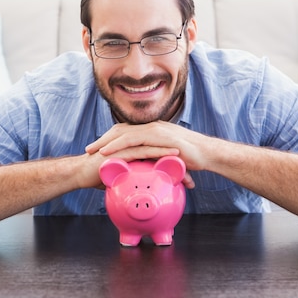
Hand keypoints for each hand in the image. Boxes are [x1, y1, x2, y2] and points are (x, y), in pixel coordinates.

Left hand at [85, 121, 214, 187]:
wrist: (208, 154)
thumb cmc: (191, 158)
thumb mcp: (169, 157)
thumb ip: (157, 159)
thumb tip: (149, 171)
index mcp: (153, 130)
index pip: (127, 132)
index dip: (110, 139)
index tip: (97, 149)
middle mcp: (152, 127)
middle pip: (121, 130)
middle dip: (103, 139)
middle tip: (88, 149)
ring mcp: (155, 130)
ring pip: (124, 133)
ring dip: (106, 142)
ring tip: (92, 151)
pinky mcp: (159, 137)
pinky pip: (134, 140)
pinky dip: (118, 145)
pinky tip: (108, 152)